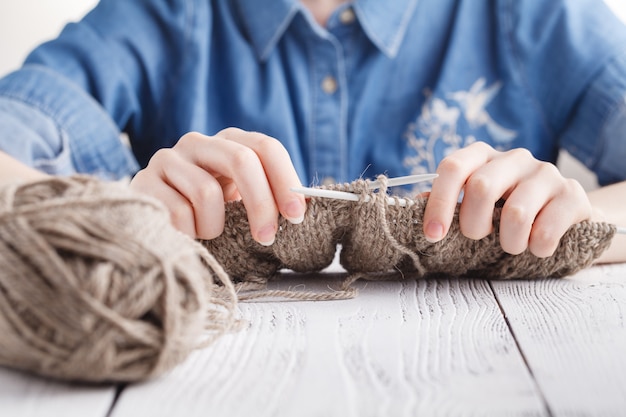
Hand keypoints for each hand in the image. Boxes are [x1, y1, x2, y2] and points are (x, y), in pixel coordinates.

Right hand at [130, 128, 305, 243]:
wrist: (154, 219)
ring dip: (215, 226)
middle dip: (261, 203)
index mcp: (228, 142)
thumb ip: (267, 195)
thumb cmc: (205, 212)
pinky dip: (190, 234)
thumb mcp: (238, 199)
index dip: (285, 180)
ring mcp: (168, 158)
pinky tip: (185, 234)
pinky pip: (179, 213)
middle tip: (267, 237)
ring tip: (208, 233)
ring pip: (208, 193)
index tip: (296, 215)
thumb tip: (303, 206)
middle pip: (241, 160)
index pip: (266, 147)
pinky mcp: (143, 181)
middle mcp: (198, 142)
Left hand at [422, 142, 591, 256]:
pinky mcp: (573, 194)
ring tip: (511, 246)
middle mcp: (514, 158)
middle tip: (478, 238)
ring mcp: (546, 173)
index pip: (453, 167)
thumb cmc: (506, 213)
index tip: (433, 234)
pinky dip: (537, 247)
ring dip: (508, 242)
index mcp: (482, 156)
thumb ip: (449, 203)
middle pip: (481, 186)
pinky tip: (538, 247)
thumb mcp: (475, 205)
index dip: (439, 202)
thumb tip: (414, 204)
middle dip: (473, 225)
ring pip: (516, 213)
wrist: (564, 217)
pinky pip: (547, 229)